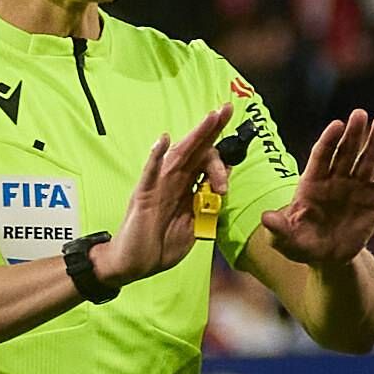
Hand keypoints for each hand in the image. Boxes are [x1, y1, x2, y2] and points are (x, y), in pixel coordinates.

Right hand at [99, 105, 234, 286]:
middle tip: (227, 109)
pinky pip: (150, 173)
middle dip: (212, 129)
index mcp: (186, 188)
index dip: (223, 149)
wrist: (133, 264)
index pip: (206, 161)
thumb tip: (223, 188)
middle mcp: (173, 181)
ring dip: (195, 136)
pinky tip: (163, 141)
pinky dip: (155, 157)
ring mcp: (158, 186)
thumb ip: (207, 209)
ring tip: (210, 117)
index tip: (240, 136)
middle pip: (196, 150)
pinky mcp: (143, 195)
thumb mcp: (194, 228)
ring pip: (178, 155)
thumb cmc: (160, 246)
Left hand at [257, 110, 373, 267]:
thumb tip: (266, 218)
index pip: (321, 155)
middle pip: (345, 151)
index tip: (337, 125)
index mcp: (312, 182)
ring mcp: (356, 184)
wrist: (328, 257)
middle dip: (352, 134)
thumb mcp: (287, 241)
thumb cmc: (302, 245)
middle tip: (360, 115)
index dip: (329, 140)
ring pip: (367, 159)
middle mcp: (335, 177)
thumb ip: (278, 229)